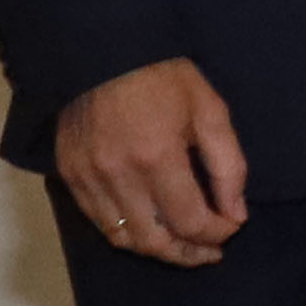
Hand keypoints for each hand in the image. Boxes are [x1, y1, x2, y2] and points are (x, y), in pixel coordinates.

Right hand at [54, 57, 247, 264]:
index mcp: (157, 158)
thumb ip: (228, 167)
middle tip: (209, 251)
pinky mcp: (69, 174)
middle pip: (154, 241)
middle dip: (188, 254)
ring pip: (123, 238)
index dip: (217, 234)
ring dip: (156, 249)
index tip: (231, 228)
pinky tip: (149, 226)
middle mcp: (118, 175)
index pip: (190, 222)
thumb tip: (236, 215)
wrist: (103, 51)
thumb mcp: (210, 112)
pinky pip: (98, 220)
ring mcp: (88, 177)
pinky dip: (126, 232)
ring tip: (182, 245)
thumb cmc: (164, 77)